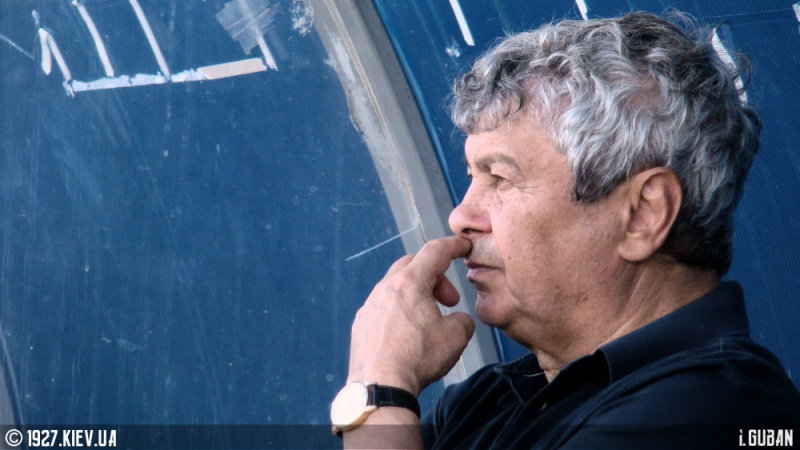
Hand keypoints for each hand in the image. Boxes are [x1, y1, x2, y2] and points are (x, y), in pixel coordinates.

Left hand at [347, 236, 474, 395]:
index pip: (435, 252)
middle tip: (448, 300)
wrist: (381, 385)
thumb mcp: (457, 336)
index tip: (462, 246)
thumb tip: (457, 321)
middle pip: (412, 266)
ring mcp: (370, 306)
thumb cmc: (416, 359)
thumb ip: (463, 320)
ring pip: (395, 288)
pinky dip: (398, 312)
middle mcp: (386, 288)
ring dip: (415, 296)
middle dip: (435, 277)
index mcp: (410, 282)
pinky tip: (406, 334)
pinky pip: (382, 308)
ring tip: (427, 320)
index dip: (453, 246)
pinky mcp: (361, 324)